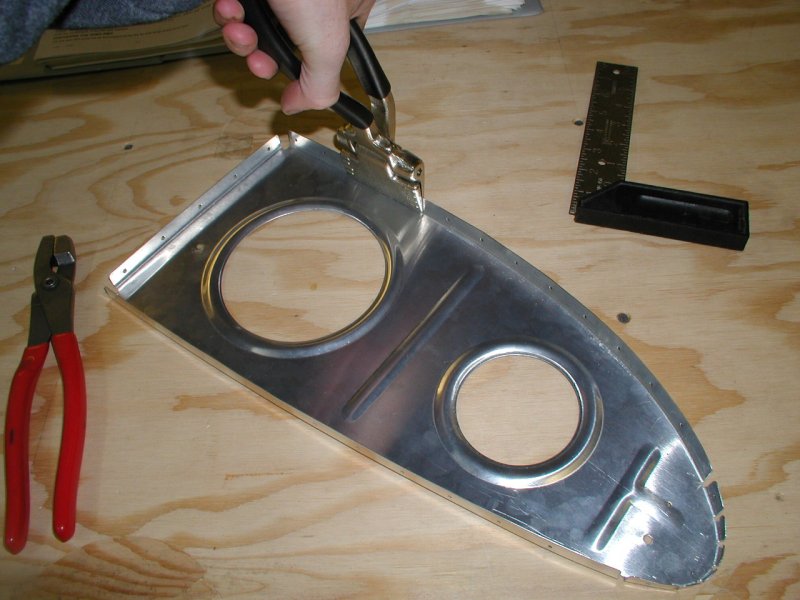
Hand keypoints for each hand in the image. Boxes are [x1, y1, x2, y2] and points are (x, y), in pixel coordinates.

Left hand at [213, 0, 374, 114]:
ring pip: (254, 26)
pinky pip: (234, 4)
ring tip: (239, 30)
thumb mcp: (327, 46)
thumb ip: (320, 87)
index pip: (326, 54)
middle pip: (282, 44)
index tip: (288, 85)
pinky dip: (227, 12)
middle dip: (261, 56)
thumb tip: (299, 106)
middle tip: (256, 58)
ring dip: (241, 37)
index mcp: (343, 11)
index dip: (302, 72)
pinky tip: (229, 7)